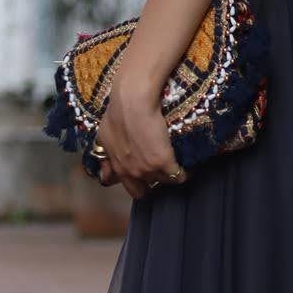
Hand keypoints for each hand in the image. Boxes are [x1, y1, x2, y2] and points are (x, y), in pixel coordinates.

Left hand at [93, 76, 187, 199]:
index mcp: (118, 168)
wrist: (133, 103)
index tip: (147, 177)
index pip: (133, 190)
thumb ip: (106, 157)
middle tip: (160, 169)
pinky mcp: (164, 162)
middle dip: (154, 181)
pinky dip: (185, 173)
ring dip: (170, 175)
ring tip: (175, 164)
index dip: (141, 185)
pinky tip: (188, 167)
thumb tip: (106, 172)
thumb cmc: (116, 115)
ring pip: (165, 181)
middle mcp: (132, 173)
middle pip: (148, 188)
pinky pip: (180, 175)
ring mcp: (148, 169)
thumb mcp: (104, 138)